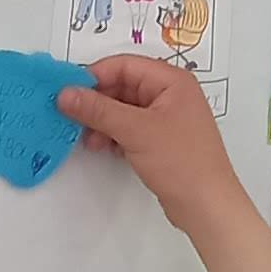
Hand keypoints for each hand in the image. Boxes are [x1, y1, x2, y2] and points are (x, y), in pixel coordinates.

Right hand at [59, 56, 270, 271]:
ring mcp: (166, 118)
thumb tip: (63, 93)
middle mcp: (170, 94)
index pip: (124, 65)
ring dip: (102, 121)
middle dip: (96, 102)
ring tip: (86, 139)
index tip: (67, 93)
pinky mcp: (161, 141)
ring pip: (123, 109)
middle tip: (71, 118)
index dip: (94, 76)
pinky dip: (113, 135)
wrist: (207, 206)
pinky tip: (99, 147)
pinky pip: (130, 128)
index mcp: (172, 81)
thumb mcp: (135, 131)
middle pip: (122, 86)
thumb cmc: (179, 161)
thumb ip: (98, 110)